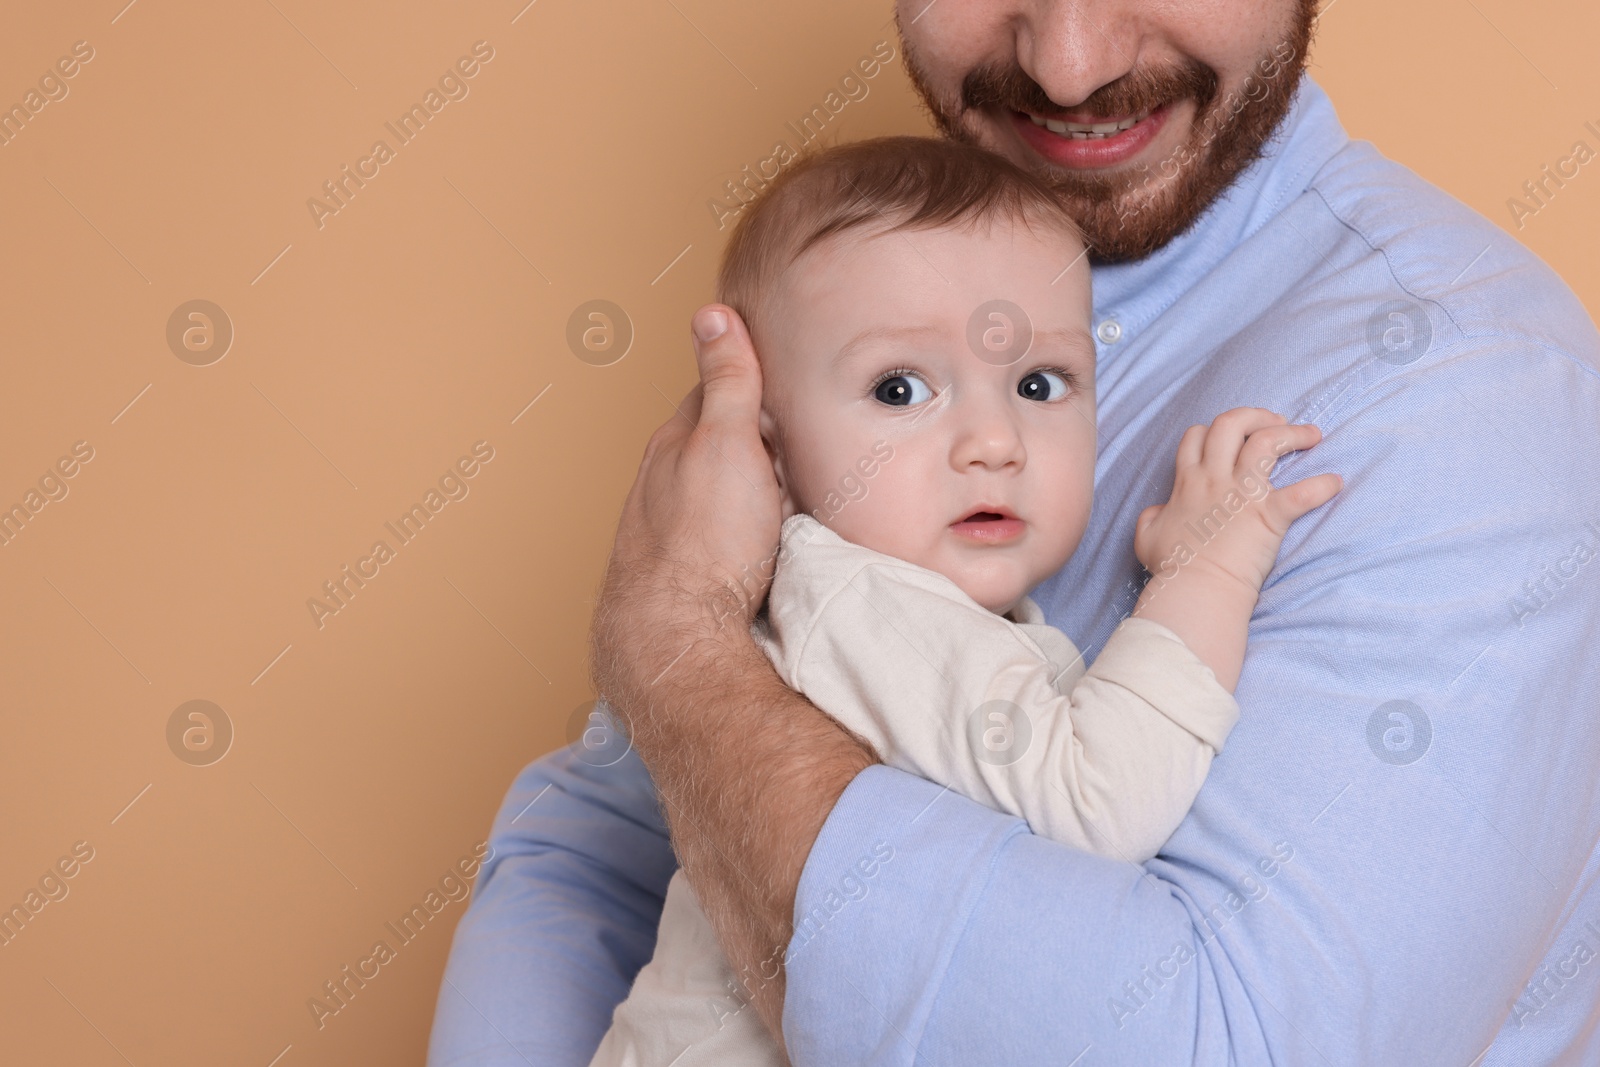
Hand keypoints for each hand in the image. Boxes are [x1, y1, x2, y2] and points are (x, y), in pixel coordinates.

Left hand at [590, 303, 783, 738]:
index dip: (755, 390)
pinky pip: (724, 540)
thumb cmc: (705, 539)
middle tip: (802, 453)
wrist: (678, 637)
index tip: (789, 390)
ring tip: (794, 504)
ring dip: (756, 496)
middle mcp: (663, 484)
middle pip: (720, 448)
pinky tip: (770, 549)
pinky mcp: (686, 572)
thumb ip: (727, 383)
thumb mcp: (726, 442)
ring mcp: (671, 530)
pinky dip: (748, 535)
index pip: (716, 396)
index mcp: (673, 443)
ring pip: (722, 497)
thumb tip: (713, 315)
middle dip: (759, 446)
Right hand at [1134, 408, 1341, 598]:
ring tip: (1311, 435)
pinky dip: (1322, 487)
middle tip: (1276, 422)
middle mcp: (1214, 479)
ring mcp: (1242, 494)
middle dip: (1256, 415)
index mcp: (1187, 482)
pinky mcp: (1269, 516)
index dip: (1213, 430)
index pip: (1197, 435)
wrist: (1195, 589)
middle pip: (1231, 424)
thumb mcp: (1147, 536)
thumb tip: (1158, 510)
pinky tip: (1334, 483)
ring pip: (1267, 441)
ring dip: (1293, 433)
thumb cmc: (1172, 567)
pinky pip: (1302, 493)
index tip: (1232, 439)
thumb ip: (1151, 515)